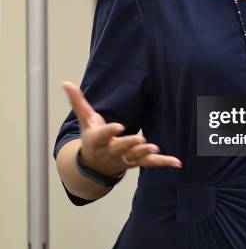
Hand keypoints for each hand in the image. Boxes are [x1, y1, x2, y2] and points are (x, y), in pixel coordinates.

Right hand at [62, 81, 181, 176]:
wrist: (94, 166)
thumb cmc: (91, 137)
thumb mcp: (85, 120)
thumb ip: (78, 101)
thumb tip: (64, 82)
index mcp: (97, 140)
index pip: (102, 135)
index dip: (110, 131)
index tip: (118, 126)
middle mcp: (110, 151)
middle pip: (120, 148)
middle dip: (129, 143)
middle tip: (140, 139)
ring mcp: (124, 158)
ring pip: (135, 157)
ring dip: (144, 152)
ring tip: (154, 148)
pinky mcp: (136, 162)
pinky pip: (150, 163)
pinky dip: (163, 162)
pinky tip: (177, 162)